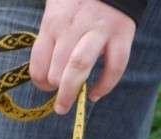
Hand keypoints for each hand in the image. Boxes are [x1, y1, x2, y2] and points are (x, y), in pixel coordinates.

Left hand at [29, 0, 135, 115]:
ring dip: (70, 93)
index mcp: (54, 22)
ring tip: (65, 107)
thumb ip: (50, 38)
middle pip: (57, 69)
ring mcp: (98, 30)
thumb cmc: (77, 0)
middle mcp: (73, 26)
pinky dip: (104, 86)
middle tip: (60, 100)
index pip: (39, 62)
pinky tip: (95, 94)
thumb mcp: (56, 10)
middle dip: (56, 90)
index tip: (46, 87)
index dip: (40, 82)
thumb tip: (44, 75)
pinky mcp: (121, 34)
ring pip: (79, 67)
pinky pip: (114, 67)